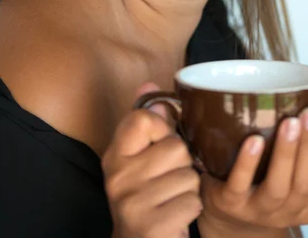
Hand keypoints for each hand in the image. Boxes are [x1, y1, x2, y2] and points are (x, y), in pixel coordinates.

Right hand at [102, 82, 201, 237]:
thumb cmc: (145, 195)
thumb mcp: (139, 158)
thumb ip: (145, 122)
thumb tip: (150, 83)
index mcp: (114, 155)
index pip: (143, 119)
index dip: (163, 128)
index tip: (160, 144)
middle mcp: (117, 177)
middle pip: (176, 147)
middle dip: (182, 164)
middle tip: (168, 179)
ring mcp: (132, 204)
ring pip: (189, 176)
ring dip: (189, 188)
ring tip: (171, 197)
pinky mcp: (150, 227)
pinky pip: (192, 202)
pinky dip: (191, 209)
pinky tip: (175, 214)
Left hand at [198, 102, 307, 235]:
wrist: (229, 212)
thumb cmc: (264, 182)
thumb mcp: (292, 175)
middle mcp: (288, 211)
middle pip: (306, 183)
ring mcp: (258, 209)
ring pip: (278, 188)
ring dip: (286, 154)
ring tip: (289, 122)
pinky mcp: (231, 203)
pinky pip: (240, 186)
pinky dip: (248, 162)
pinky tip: (255, 140)